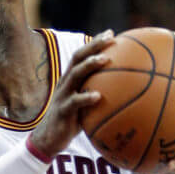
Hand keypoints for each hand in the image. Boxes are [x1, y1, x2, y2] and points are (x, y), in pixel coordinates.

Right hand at [29, 30, 112, 158]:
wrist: (48, 140)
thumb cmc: (71, 122)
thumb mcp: (84, 106)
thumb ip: (98, 95)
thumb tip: (127, 94)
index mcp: (70, 80)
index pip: (81, 56)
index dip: (94, 43)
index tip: (111, 33)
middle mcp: (65, 83)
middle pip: (78, 58)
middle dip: (94, 46)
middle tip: (110, 38)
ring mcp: (62, 96)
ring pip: (75, 75)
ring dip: (90, 65)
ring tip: (105, 59)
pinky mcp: (62, 111)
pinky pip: (74, 102)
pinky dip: (85, 98)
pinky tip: (98, 96)